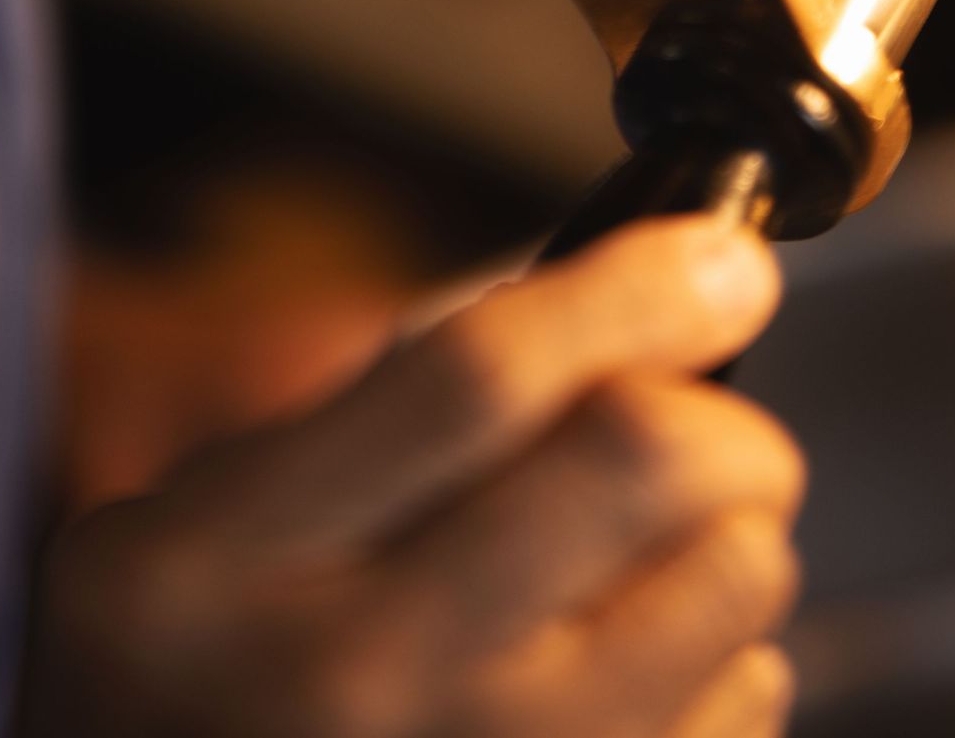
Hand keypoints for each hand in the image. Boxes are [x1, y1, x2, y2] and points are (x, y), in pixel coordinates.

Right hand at [23, 217, 802, 736]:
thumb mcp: (221, 507)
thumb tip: (649, 304)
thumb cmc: (210, 663)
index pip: (481, 375)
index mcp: (234, 551)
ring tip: (665, 557)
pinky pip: (743, 709)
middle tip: (712, 429)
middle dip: (720, 416)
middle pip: (638, 465)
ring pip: (726, 589)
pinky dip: (730, 664)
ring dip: (732, 542)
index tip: (722, 261)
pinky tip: (648, 671)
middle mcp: (349, 677)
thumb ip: (398, 406)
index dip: (634, 293)